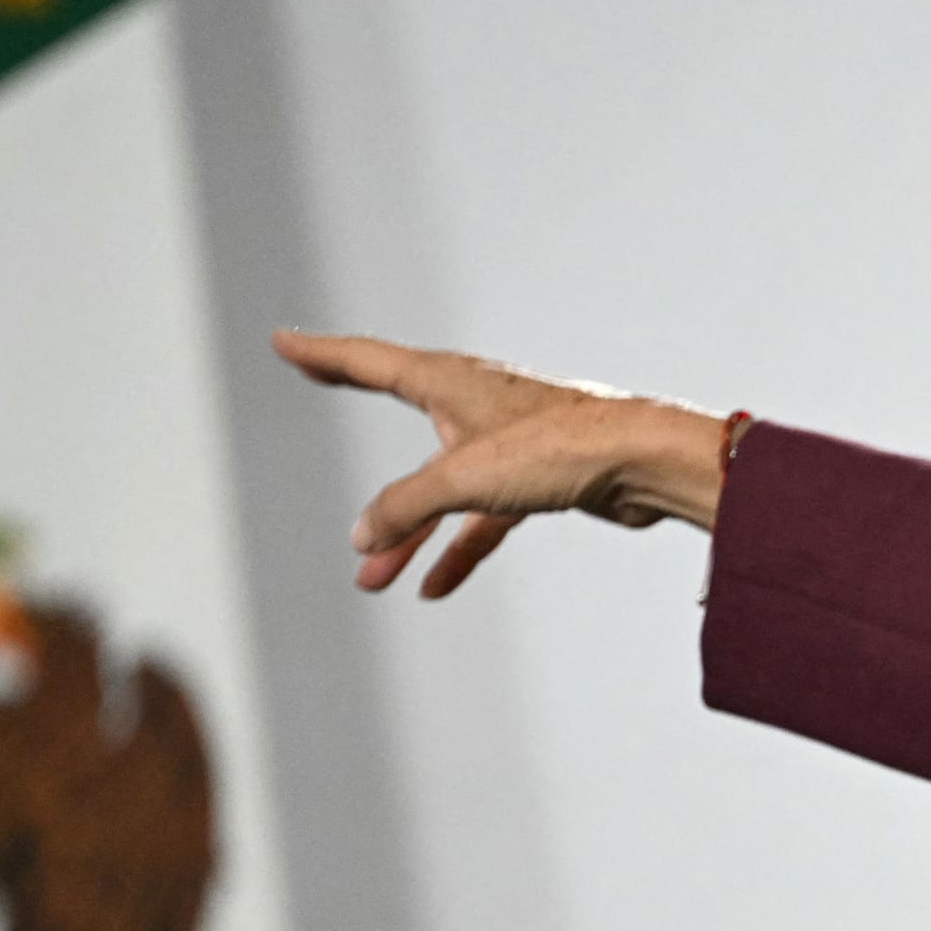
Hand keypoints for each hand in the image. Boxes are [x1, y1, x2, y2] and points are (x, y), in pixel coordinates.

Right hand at [275, 331, 726, 595]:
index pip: (369, 361)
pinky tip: (435, 587)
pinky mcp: (540, 479)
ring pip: (441, 484)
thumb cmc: (560, 447)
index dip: (323, 355)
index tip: (286, 344)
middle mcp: (477, 402)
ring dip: (408, 530)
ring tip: (371, 578)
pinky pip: (483, 518)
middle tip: (314, 381)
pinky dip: (459, 550)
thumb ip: (404, 507)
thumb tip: (362, 537)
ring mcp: (509, 442)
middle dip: (353, 395)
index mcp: (450, 380)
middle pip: (401, 401)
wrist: (643, 462)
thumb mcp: (462, 477)